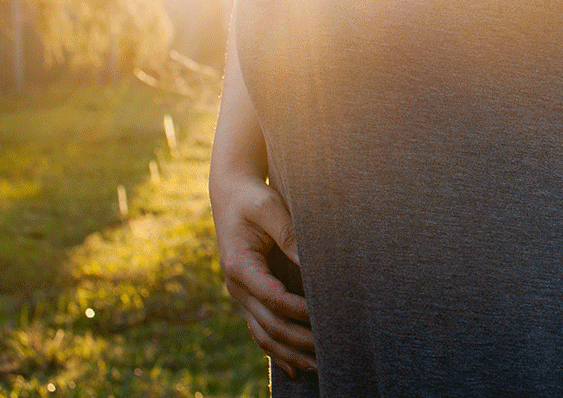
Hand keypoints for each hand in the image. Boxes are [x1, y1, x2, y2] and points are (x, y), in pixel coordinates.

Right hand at [211, 169, 316, 376]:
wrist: (231, 195)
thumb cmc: (254, 199)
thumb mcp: (270, 208)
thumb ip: (289, 234)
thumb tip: (311, 261)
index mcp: (239, 266)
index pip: (273, 298)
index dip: (301, 310)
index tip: (328, 316)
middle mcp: (236, 287)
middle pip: (269, 323)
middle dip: (299, 340)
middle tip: (330, 351)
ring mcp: (241, 295)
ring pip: (263, 334)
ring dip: (289, 353)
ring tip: (317, 368)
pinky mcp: (250, 296)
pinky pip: (261, 329)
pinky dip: (277, 349)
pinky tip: (294, 367)